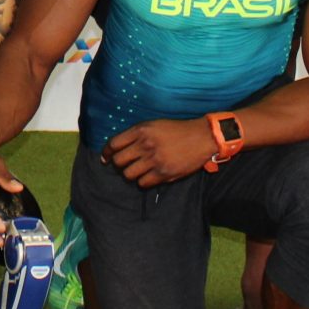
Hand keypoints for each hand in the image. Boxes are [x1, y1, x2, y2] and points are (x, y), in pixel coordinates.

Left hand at [101, 116, 216, 188]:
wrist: (202, 137)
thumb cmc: (178, 130)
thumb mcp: (155, 125)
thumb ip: (137, 134)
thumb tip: (117, 148)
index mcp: (141, 130)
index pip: (114, 144)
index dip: (107, 152)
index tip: (106, 158)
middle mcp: (145, 145)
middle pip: (118, 161)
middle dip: (119, 164)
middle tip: (125, 165)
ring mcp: (154, 160)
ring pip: (128, 174)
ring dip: (131, 174)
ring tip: (139, 170)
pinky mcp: (164, 173)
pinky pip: (143, 183)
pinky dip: (143, 181)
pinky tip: (149, 176)